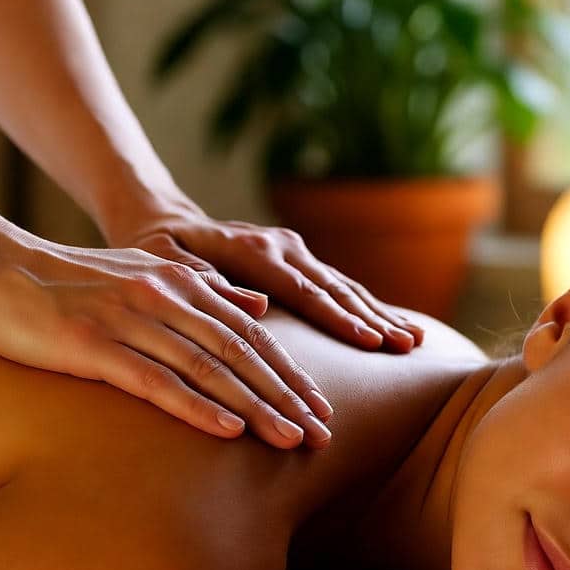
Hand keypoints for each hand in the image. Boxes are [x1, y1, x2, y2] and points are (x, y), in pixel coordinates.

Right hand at [0, 229, 333, 449]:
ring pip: (210, 369)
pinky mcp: (92, 345)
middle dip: (287, 395)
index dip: (289, 370)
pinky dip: (198, 407)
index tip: (321, 406)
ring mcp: (130, 320)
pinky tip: (229, 431)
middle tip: (323, 433)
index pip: (250, 332)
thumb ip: (204, 293)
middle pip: (241, 352)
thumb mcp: (144, 279)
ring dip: (256, 407)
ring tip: (291, 440)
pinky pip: (156, 381)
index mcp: (180, 282)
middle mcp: (164, 297)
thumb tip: (258, 310)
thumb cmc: (68, 283)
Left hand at [117, 211, 425, 352]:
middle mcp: (281, 247)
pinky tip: (396, 327)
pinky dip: (368, 307)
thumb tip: (257, 305)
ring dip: (379, 314)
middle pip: (335, 289)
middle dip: (372, 320)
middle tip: (406, 347)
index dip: (338, 319)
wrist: (163, 222)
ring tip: (413, 341)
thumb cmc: (155, 249)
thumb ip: (201, 281)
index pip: (304, 291)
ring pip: (344, 286)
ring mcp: (293, 252)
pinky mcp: (298, 261)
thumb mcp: (161, 261)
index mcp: (253, 250)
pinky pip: (338, 286)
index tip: (370, 343)